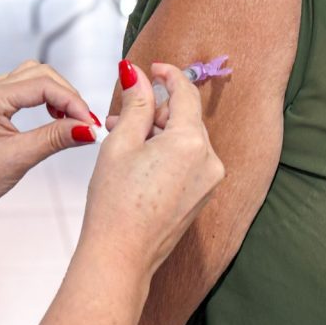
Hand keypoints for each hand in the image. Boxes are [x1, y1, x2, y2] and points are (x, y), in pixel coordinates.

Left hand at [0, 60, 99, 206]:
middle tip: (85, 122)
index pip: (44, 85)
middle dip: (68, 94)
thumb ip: (54, 139)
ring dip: (58, 93)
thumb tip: (88, 130)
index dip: (72, 101)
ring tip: (72, 118)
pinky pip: (27, 89)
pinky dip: (46, 97)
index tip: (90, 123)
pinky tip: (55, 116)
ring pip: (35, 77)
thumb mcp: (19, 159)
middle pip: (42, 74)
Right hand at [81, 61, 224, 274]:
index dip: (168, 75)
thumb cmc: (115, 204)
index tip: (153, 69)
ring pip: (186, 140)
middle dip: (155, 111)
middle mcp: (210, 161)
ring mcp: (209, 181)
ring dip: (158, 133)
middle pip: (186, 117)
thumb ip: (135, 103)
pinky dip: (167, 153)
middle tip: (121, 115)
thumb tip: (137, 74)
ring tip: (123, 142)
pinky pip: (188, 161)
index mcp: (191, 143)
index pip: (185, 93)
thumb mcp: (120, 142)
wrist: (121, 256)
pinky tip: (139, 161)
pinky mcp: (203, 196)